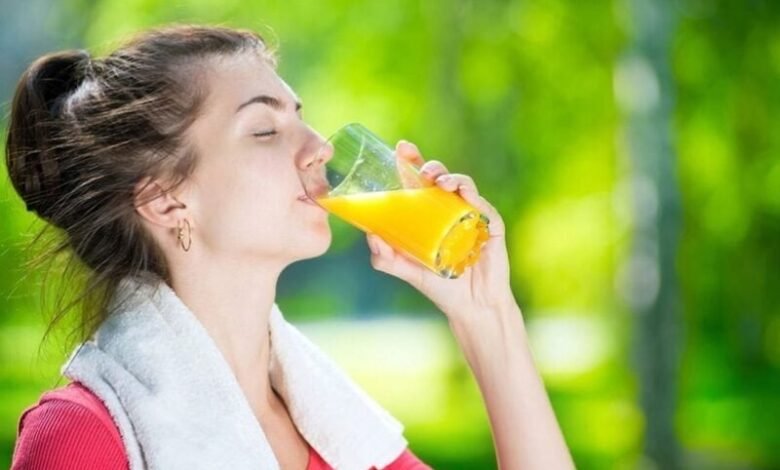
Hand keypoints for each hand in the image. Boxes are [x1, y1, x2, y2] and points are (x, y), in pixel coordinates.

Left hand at [366, 140, 515, 323]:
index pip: (420, 182)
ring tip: (438, 181)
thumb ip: (386, 257)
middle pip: (441, 178)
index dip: (412, 162)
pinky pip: (484, 207)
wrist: (471, 307)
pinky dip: (474, 197)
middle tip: (420, 168)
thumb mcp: (407, 270)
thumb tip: (369, 236)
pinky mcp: (491, 227)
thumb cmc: (440, 286)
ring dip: (451, 178)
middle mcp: (452, 210)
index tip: (401, 149)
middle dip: (430, 165)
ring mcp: (473, 216)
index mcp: (432, 213)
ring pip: (464, 186)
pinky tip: (463, 194)